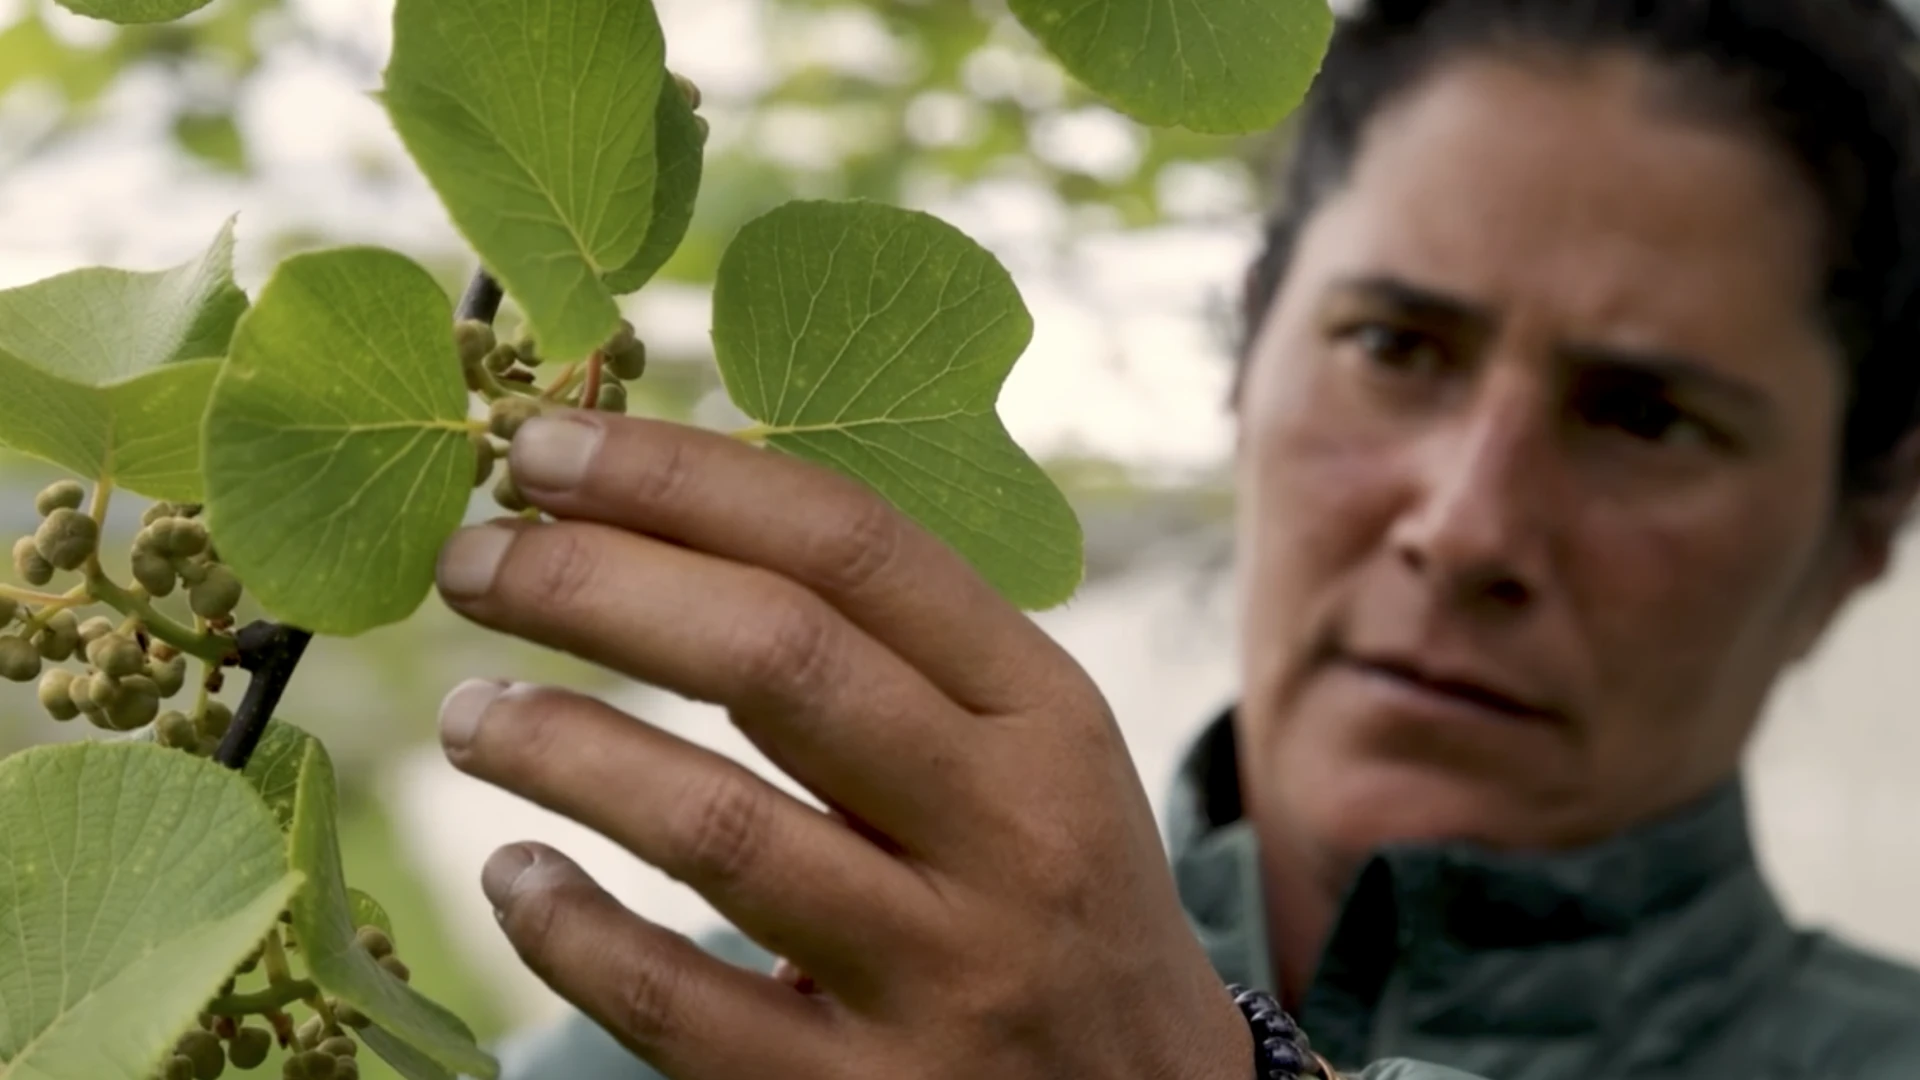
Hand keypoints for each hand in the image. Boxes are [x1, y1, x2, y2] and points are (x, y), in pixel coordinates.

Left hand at [432, 409, 1251, 1079]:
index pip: (855, 549)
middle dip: (595, 585)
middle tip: (473, 561)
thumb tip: (669, 528)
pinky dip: (570, 932)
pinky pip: (678, 1007)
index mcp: (1046, 714)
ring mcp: (944, 977)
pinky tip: (516, 878)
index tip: (551, 447)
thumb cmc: (1060, 895)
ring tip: (468, 714)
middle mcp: (1009, 833)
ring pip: (716, 827)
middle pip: (777, 658)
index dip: (683, 481)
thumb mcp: (1038, 753)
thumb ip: (901, 655)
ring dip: (558, 750)